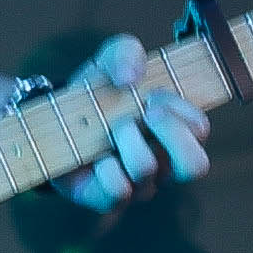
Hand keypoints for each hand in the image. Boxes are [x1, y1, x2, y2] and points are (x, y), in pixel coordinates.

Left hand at [51, 36, 211, 212]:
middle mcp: (164, 162)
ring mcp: (139, 184)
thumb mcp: (109, 61)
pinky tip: (94, 155)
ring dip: (124, 138)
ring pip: (147, 169)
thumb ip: (125, 52)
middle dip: (170, 131)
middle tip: (145, 112)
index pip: (200, 129)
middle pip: (195, 165)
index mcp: (174, 130)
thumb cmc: (95, 94)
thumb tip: (129, 76)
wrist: (53, 121)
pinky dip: (104, 166)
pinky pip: (118, 190)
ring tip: (110, 128)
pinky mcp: (110, 199)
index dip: (181, 111)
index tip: (153, 95)